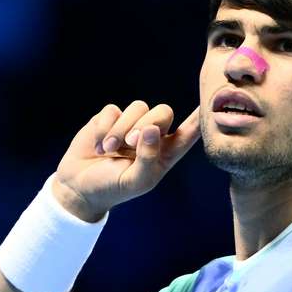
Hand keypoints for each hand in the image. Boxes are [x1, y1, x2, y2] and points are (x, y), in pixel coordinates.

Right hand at [52, 101, 200, 221]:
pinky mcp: (109, 118)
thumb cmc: (113, 188)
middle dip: (147, 123)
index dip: (200, 118)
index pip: (188, 132)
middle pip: (163, 112)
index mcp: (165, 153)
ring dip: (121, 129)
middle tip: (130, 144)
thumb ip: (148, 158)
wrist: (78, 186)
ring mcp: (130, 124)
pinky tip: (98, 145)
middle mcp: (151, 136)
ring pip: (138, 107)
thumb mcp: (135, 181)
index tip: (213, 103)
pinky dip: (104, 127)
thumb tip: (152, 129)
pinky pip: (113, 110)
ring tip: (109, 150)